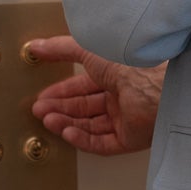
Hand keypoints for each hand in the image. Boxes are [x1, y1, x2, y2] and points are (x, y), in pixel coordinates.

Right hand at [25, 34, 164, 154]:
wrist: (153, 82)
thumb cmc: (129, 59)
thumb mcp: (88, 48)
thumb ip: (61, 48)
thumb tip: (37, 46)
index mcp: (116, 74)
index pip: (84, 86)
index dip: (62, 91)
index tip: (43, 95)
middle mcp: (123, 96)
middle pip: (85, 107)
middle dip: (60, 109)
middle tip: (40, 110)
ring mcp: (127, 118)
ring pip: (91, 126)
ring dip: (67, 124)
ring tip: (47, 121)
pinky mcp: (131, 138)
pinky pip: (103, 143)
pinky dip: (83, 140)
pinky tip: (67, 133)